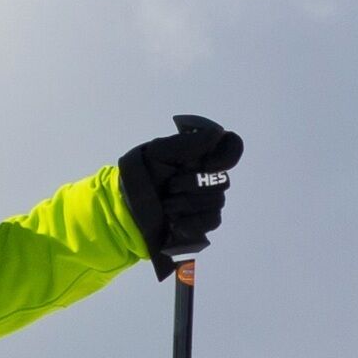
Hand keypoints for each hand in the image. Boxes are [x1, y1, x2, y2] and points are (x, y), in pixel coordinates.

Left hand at [118, 116, 243, 273]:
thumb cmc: (141, 177)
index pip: (231, 146)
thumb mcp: (159, 152)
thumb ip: (189, 143)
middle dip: (193, 185)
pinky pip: (212, 221)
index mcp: (199, 155)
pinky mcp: (203, 223)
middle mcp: (207, 175)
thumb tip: (218, 133)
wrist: (126, 210)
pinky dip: (192, 222)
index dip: (226, 155)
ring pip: (216, 202)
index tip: (207, 164)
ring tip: (166, 205)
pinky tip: (175, 221)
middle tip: (170, 187)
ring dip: (186, 204)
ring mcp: (207, 201)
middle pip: (223, 180)